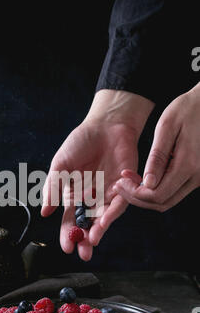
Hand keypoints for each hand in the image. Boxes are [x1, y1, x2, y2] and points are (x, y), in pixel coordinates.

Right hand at [41, 90, 153, 260]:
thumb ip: (53, 187)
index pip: (70, 220)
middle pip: (88, 224)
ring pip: (103, 218)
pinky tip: (103, 220)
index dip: (68, 234)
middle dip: (85, 240)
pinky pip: (118, 203)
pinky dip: (111, 212)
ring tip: (92, 241)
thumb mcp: (60, 165)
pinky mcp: (124, 187)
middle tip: (83, 253)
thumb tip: (44, 212)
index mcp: (74, 196)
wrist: (105, 126)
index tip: (66, 247)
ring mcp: (108, 195)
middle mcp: (92, 200)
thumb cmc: (80, 143)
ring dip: (99, 230)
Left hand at [115, 83, 199, 211]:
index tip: (120, 181)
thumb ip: (157, 157)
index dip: (134, 193)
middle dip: (137, 197)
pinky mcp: (198, 176)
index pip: (157, 195)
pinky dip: (157, 190)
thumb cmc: (189, 109)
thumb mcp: (167, 127)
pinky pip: (175, 191)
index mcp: (189, 165)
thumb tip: (147, 183)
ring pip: (169, 200)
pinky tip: (145, 177)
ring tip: (129, 180)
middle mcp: (198, 177)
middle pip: (162, 203)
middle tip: (120, 184)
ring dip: (146, 195)